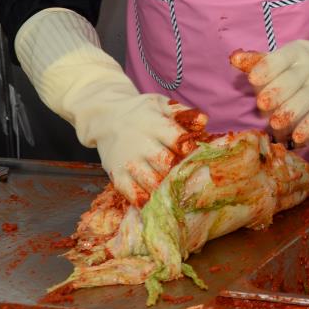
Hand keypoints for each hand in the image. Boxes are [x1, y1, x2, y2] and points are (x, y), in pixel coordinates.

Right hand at [74, 85, 203, 206]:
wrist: (105, 117)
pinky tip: (156, 204)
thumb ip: (182, 112)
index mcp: (155, 125)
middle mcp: (141, 144)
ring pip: (150, 181)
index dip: (191, 150)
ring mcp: (128, 161)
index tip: (201, 157)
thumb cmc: (140, 112)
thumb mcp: (159, 103)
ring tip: (179, 194)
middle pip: (166, 164)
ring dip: (166, 189)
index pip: (177, 140)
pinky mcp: (117, 174)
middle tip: (195, 181)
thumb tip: (204, 122)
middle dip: (181, 172)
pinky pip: (130, 192)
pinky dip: (144, 201)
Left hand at [231, 42, 308, 146]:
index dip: (267, 68)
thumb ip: (257, 62)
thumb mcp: (279, 59)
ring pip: (307, 97)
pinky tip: (297, 138)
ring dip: (291, 111)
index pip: (281, 58)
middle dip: (278, 92)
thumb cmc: (293, 65)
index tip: (252, 79)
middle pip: (294, 79)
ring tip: (275, 124)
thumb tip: (235, 60)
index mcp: (295, 52)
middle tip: (262, 104)